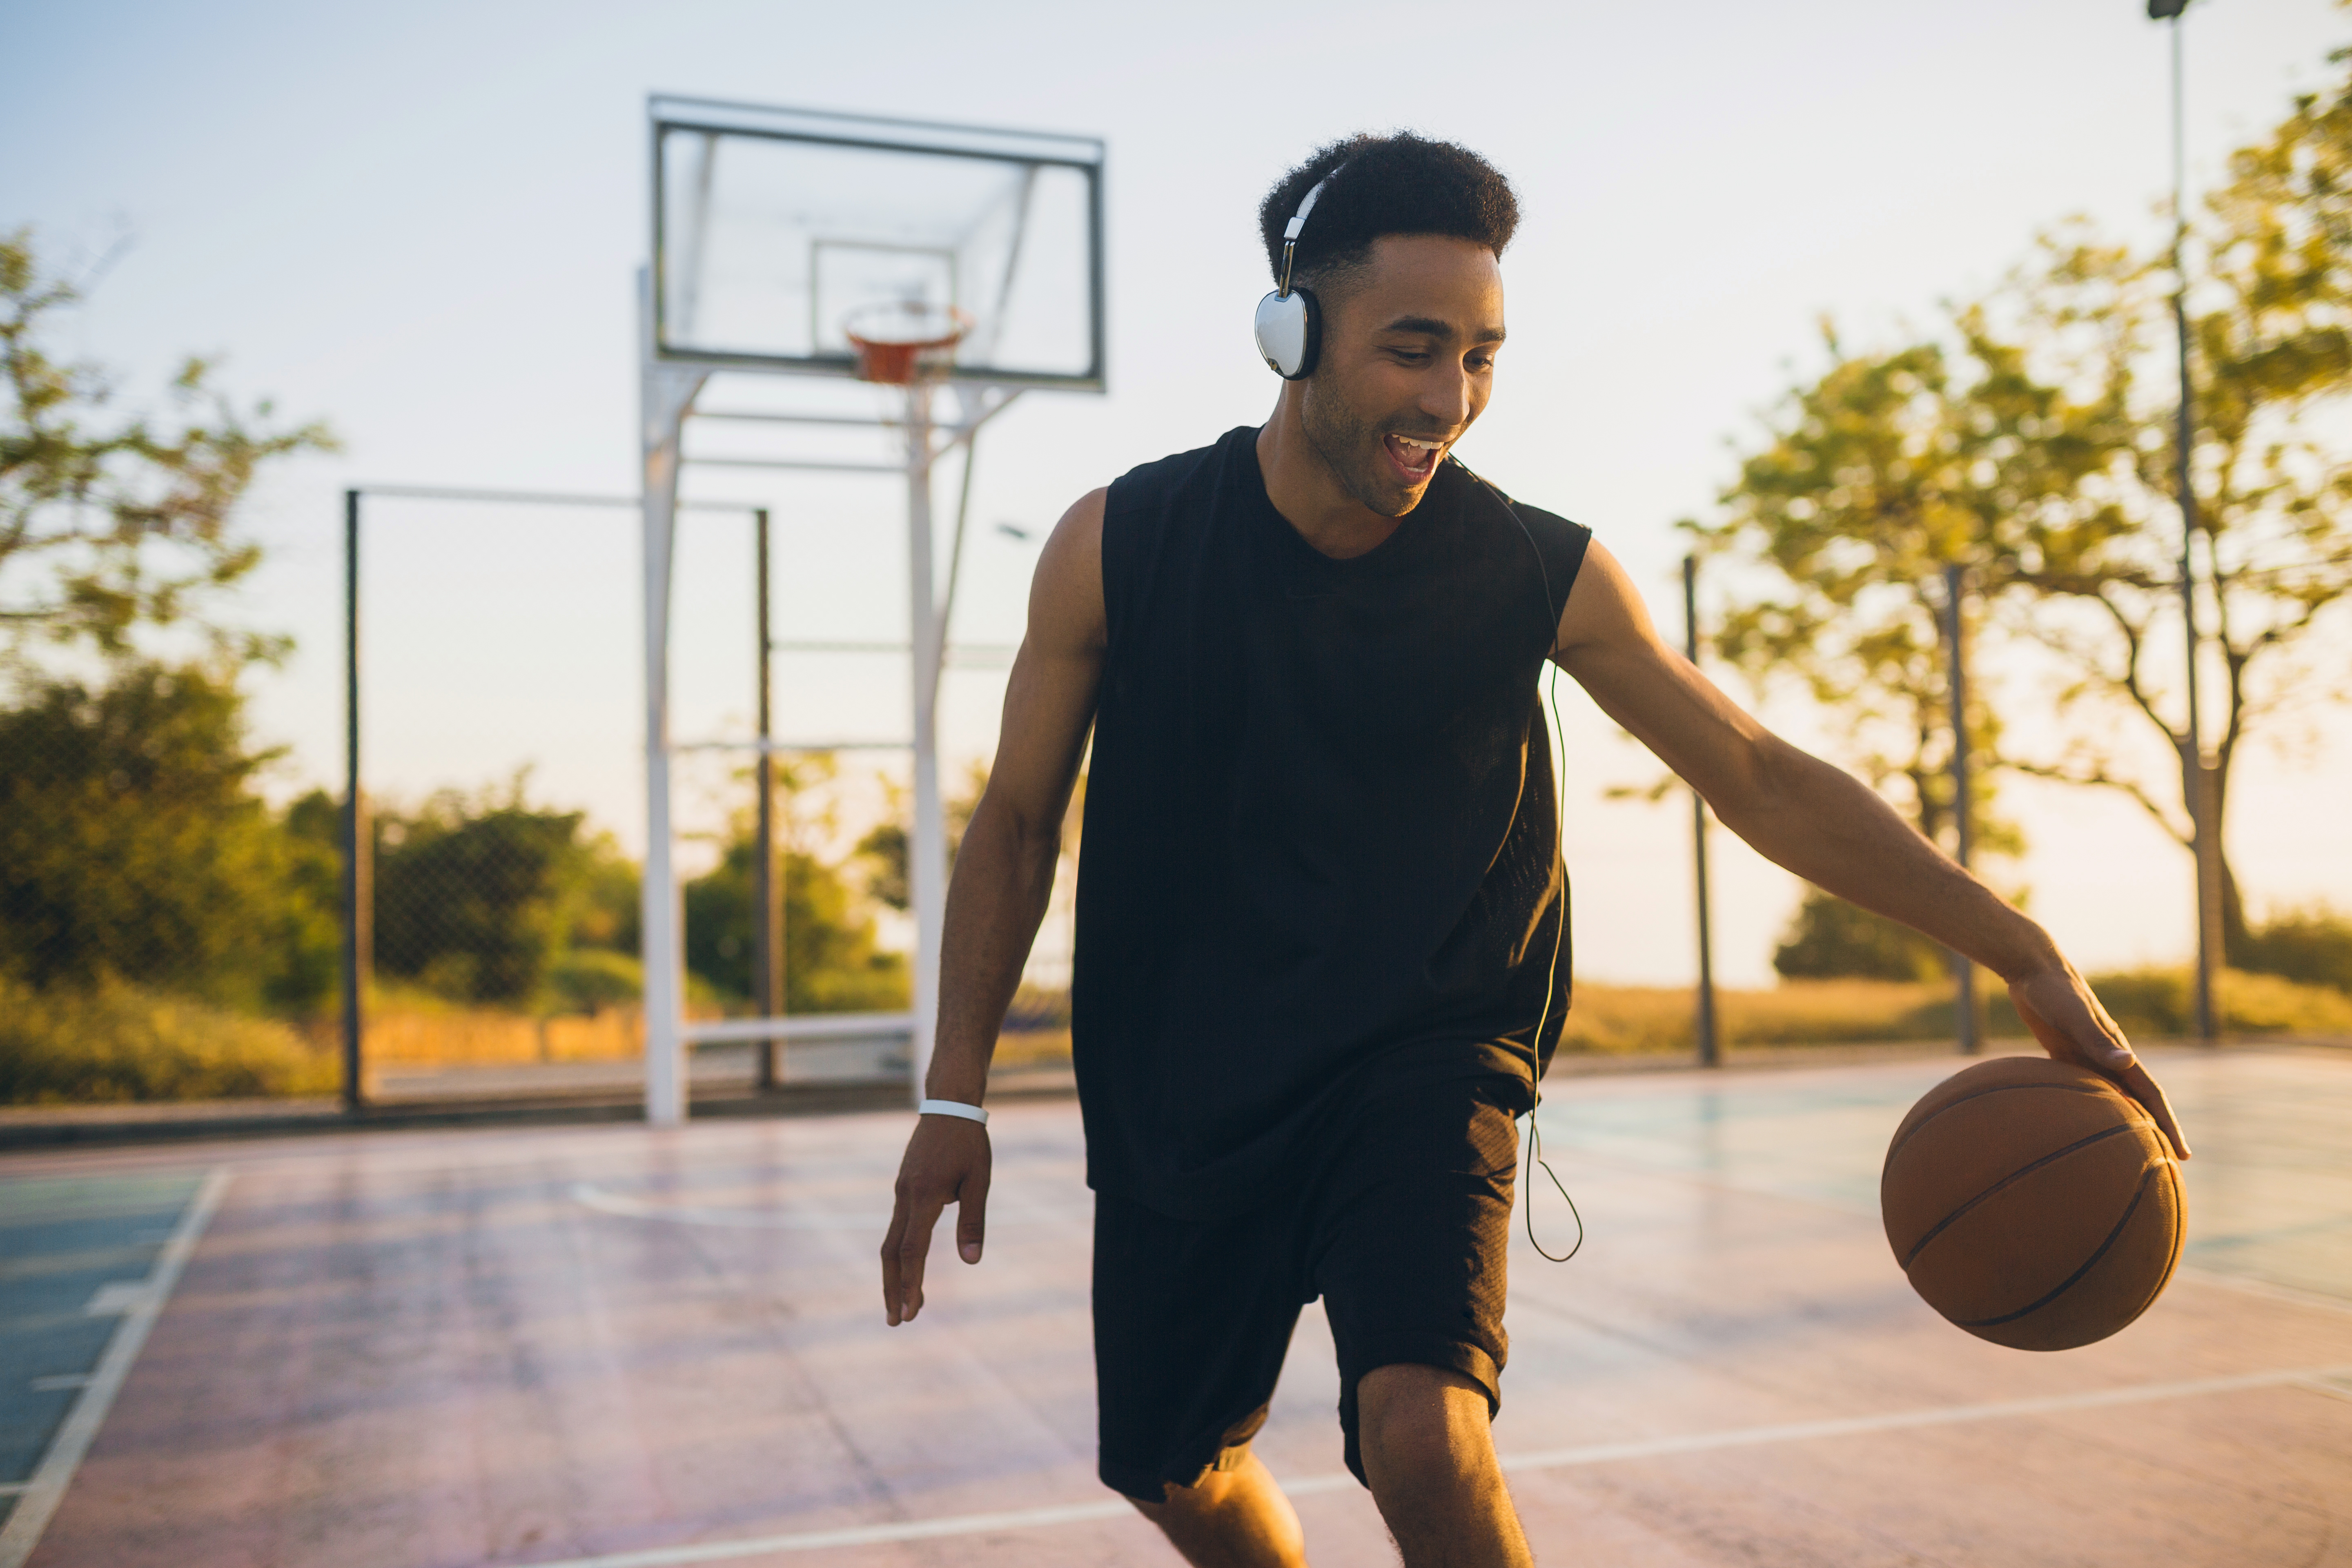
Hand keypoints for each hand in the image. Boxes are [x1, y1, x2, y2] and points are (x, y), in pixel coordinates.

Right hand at [880, 1113, 991, 1324]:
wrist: (949, 1105)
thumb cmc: (969, 1142)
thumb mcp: (980, 1181)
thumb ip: (973, 1221)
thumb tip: (971, 1261)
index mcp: (924, 1196)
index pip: (912, 1251)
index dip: (910, 1284)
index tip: (909, 1313)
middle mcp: (905, 1196)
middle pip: (891, 1253)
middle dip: (892, 1289)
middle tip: (896, 1321)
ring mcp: (901, 1191)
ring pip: (890, 1240)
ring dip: (894, 1273)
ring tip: (901, 1302)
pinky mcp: (903, 1186)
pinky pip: (896, 1225)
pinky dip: (899, 1251)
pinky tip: (909, 1264)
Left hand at [2007, 965, 2190, 1160]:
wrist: (2031, 968)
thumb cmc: (2052, 992)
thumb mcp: (2074, 1016)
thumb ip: (2098, 1040)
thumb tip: (2128, 1064)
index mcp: (2117, 1052)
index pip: (2151, 1096)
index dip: (2168, 1124)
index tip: (2182, 1155)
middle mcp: (2107, 1056)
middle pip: (2137, 1100)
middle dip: (2154, 1130)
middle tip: (2165, 1162)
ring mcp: (2087, 1054)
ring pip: (2112, 1096)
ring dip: (2125, 1120)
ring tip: (2131, 1148)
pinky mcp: (2064, 1051)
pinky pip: (2081, 1086)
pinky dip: (2089, 1105)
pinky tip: (2081, 1120)